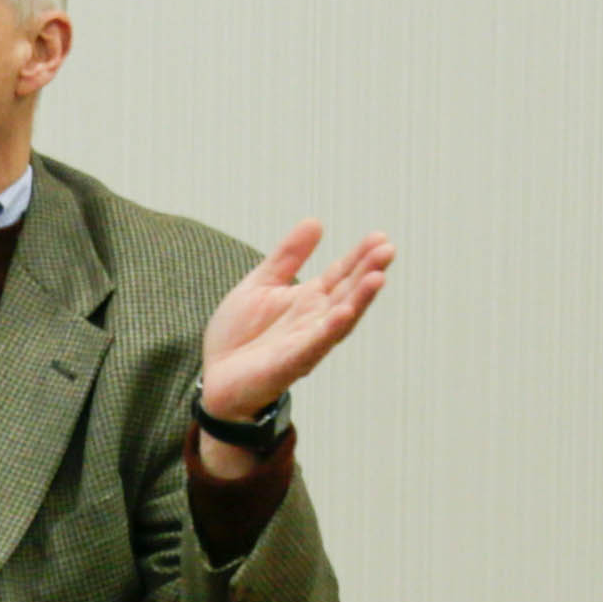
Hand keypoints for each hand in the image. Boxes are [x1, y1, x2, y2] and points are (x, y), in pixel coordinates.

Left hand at [197, 222, 396, 430]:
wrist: (215, 379)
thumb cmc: (240, 336)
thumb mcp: (261, 284)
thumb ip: (287, 257)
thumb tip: (315, 222)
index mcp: (309, 301)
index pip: (341, 275)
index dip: (359, 257)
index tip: (380, 236)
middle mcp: (314, 322)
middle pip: (346, 294)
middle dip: (367, 273)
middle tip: (387, 250)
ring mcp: (304, 344)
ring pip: (338, 321)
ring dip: (359, 301)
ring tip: (377, 278)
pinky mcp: (286, 366)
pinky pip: (311, 347)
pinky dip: (328, 331)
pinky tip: (343, 314)